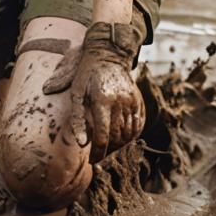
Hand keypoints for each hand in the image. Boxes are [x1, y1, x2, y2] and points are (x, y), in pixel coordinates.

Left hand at [42, 22, 144, 161]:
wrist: (108, 54)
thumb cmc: (87, 74)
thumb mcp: (76, 92)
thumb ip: (77, 118)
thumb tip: (81, 143)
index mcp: (102, 99)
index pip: (103, 135)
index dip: (98, 152)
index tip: (92, 160)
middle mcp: (120, 101)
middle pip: (116, 137)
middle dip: (107, 150)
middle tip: (98, 156)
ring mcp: (132, 101)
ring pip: (128, 134)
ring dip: (118, 145)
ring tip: (107, 147)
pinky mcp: (138, 100)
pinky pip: (138, 125)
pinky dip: (130, 136)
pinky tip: (120, 138)